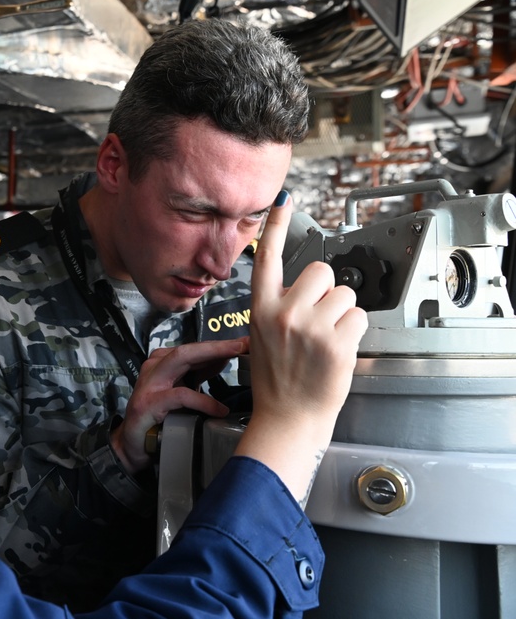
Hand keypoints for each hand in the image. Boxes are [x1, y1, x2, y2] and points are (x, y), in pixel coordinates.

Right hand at [111, 337, 247, 474]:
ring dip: (211, 356)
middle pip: (189, 349)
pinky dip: (202, 401)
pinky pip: (180, 395)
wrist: (133, 445)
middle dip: (218, 345)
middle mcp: (155, 368)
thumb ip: (198, 375)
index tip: (244, 344)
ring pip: (181, 359)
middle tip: (243, 344)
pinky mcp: (149, 403)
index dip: (220, 346)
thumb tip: (224, 359)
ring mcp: (150, 384)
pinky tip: (219, 409)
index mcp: (163, 363)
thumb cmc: (158, 418)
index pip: (194, 349)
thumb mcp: (181, 390)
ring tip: (235, 357)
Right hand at [234, 191, 367, 502]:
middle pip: (321, 271)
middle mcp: (284, 313)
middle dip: (327, 290)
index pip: (268, 258)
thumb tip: (307, 288)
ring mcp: (310, 327)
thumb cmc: (276, 382)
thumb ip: (279, 308)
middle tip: (319, 317)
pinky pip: (359, 317)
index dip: (276, 226)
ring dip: (343, 313)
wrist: (287, 419)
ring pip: (345, 294)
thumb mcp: (261, 338)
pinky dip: (354, 331)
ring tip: (327, 338)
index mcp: (261, 309)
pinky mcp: (336, 342)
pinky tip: (338, 349)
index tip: (283, 200)